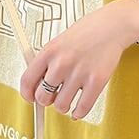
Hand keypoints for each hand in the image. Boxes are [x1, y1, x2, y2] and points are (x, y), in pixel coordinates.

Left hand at [19, 0, 138, 120]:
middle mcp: (62, 63)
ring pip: (61, 105)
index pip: (27, 80)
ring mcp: (79, 73)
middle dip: (46, 100)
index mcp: (49, 51)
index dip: (26, 93)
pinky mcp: (97, 81)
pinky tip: (78, 109)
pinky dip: (78, 112)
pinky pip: (82, 107)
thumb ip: (47, 61)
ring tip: (67, 99)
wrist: (112, 26)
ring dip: (63, 106)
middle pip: (42, 97)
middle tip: (52, 97)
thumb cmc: (87, 32)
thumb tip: (38, 84)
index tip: (30, 97)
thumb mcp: (59, 41)